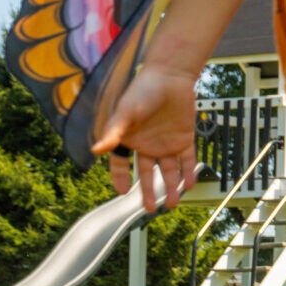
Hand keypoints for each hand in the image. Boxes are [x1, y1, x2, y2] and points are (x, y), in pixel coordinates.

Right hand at [91, 66, 201, 212]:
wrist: (170, 76)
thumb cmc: (143, 91)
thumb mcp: (126, 113)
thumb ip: (114, 133)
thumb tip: (96, 151)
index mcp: (128, 139)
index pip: (122, 164)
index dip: (120, 178)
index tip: (121, 192)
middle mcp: (146, 144)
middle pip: (147, 173)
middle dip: (148, 191)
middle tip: (149, 209)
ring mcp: (166, 142)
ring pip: (169, 170)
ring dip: (171, 186)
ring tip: (172, 204)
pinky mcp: (184, 138)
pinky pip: (187, 159)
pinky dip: (189, 171)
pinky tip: (189, 184)